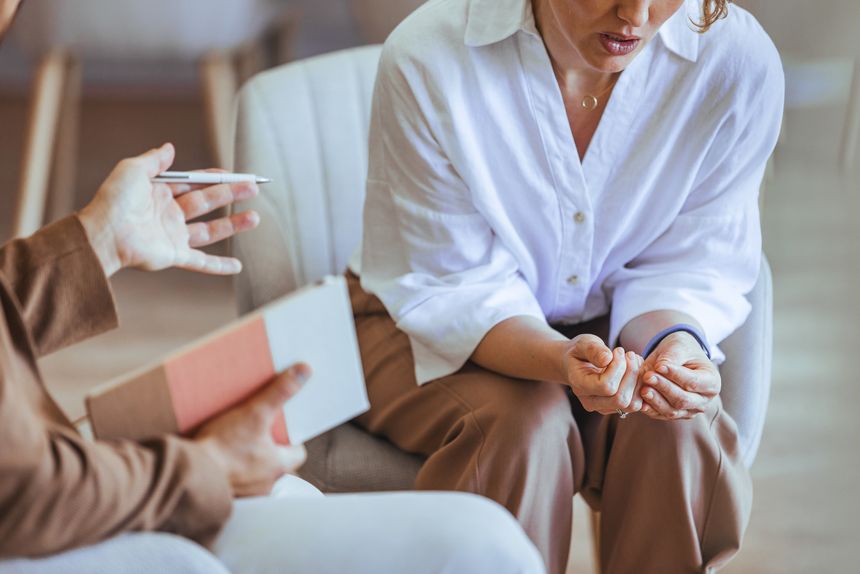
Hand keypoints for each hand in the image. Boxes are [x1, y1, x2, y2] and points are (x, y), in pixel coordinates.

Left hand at [77, 143, 259, 276]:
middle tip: (254, 188)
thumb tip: (170, 147)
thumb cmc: (113, 200)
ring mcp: (173, 236)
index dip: (216, 177)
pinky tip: (237, 267)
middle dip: (232, 194)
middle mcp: (169, 214)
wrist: (104, 234)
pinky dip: (220, 266)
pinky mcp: (174, 256)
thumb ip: (154, 160)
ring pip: (210, 231)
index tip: (237, 174)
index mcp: (160, 193)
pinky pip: (201, 262)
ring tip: (256, 218)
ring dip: (233, 225)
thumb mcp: (133, 170)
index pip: (195, 183)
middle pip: (207, 202)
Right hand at [195, 364, 309, 496]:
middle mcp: (264, 485)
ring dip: (247, 458)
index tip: (283, 426)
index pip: (297, 453)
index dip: (292, 438)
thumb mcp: (254, 413)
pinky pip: (232, 480)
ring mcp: (243, 493)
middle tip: (256, 428)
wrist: (186, 476)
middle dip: (267, 446)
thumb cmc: (222, 447)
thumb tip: (305, 371)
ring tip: (235, 439)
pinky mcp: (222, 495)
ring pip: (253, 472)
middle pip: (274, 461)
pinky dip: (228, 469)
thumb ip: (280, 392)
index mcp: (277, 467)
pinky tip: (216, 455)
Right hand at [564, 335, 643, 415]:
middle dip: (631, 374)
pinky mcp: (615, 408)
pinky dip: (640, 386)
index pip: (606, 386)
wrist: (575, 364)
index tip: (619, 350)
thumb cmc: (579, 353)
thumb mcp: (583, 344)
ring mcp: (603, 408)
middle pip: (620, 399)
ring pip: (631, 404)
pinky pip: (635, 404)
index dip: (618, 367)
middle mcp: (590, 402)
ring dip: (638, 380)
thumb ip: (593, 350)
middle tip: (630, 354)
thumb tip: (607, 359)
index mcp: (580, 386)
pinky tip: (636, 369)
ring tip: (634, 360)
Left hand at [639, 332, 719, 420]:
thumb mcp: (679, 347)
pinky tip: (640, 401)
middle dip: (664, 388)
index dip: (675, 375)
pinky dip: (650, 409)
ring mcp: (688, 410)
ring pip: (672, 411)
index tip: (659, 366)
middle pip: (683, 400)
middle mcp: (703, 400)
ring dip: (656, 401)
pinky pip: (660, 415)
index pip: (693, 382)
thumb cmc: (681, 350)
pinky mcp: (673, 415)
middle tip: (648, 376)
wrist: (676, 357)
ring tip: (643, 388)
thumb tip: (658, 369)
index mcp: (711, 382)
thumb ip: (671, 358)